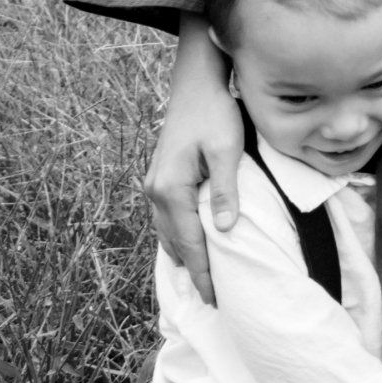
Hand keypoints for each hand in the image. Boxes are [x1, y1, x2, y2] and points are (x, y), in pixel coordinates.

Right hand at [145, 18, 243, 305]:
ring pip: (167, 233)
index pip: (190, 243)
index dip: (203, 273)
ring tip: (203, 280)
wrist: (195, 83)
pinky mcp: (159, 177)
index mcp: (171, 189)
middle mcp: (156, 191)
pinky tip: (191, 245)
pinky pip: (167, 218)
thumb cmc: (215, 112)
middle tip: (212, 299)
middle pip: (174, 243)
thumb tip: (223, 231)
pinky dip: (178, 237)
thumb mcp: (227, 150)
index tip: (215, 299)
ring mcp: (154, 184)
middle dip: (193, 271)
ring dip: (184, 255)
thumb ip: (226, 190)